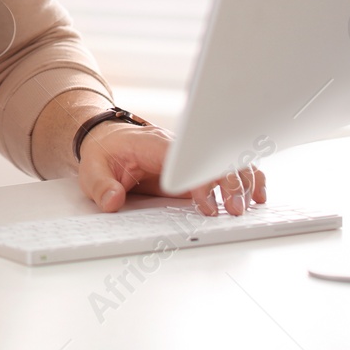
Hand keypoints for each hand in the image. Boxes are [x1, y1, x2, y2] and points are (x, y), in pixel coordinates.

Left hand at [77, 120, 267, 216]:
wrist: (108, 138)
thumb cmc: (105, 153)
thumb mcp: (92, 170)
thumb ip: (101, 186)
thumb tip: (113, 201)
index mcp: (155, 145)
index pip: (186, 159)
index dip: (200, 181)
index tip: (206, 204)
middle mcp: (179, 147)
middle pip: (214, 158)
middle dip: (229, 183)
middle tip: (234, 210)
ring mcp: (191, 154)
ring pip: (227, 160)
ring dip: (242, 182)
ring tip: (246, 206)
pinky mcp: (197, 164)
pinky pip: (228, 165)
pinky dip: (247, 178)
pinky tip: (257, 195)